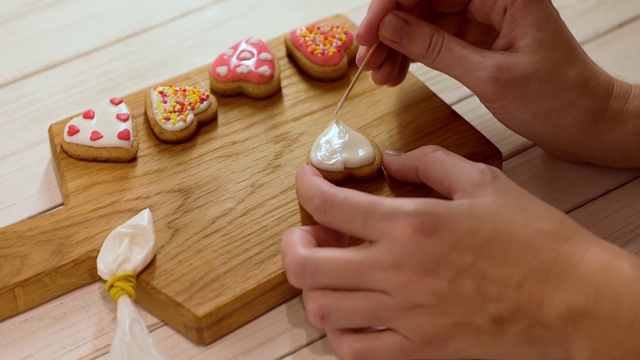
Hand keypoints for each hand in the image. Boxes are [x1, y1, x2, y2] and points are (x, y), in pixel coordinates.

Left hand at [281, 146, 639, 358]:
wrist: (574, 300)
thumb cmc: (534, 239)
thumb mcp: (483, 181)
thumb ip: (428, 163)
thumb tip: (391, 160)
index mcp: (412, 224)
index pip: (329, 204)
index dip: (306, 186)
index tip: (307, 180)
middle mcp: (397, 272)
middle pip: (306, 265)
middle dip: (292, 243)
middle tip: (306, 231)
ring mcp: (405, 316)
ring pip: (322, 310)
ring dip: (313, 286)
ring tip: (328, 270)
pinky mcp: (419, 349)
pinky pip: (355, 350)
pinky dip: (341, 331)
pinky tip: (353, 311)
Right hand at [355, 0, 639, 167]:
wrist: (586, 123)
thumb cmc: (557, 98)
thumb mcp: (490, 75)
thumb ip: (436, 48)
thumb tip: (389, 29)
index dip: (391, 5)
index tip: (367, 35)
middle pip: (423, 0)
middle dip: (389, 29)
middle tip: (365, 61)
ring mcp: (484, 17)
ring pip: (424, 20)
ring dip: (397, 46)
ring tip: (378, 76)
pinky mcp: (479, 39)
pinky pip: (435, 40)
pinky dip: (413, 56)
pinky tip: (395, 75)